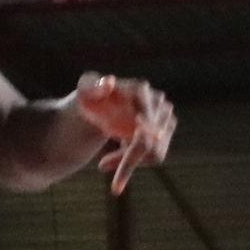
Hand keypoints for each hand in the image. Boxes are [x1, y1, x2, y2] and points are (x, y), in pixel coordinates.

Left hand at [75, 72, 174, 192]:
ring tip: (104, 163)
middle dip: (129, 156)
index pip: (146, 115)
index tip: (133, 145)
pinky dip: (135, 162)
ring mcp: (165, 119)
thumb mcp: (84, 91)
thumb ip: (92, 86)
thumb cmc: (89, 98)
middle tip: (101, 166)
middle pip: (153, 138)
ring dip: (130, 162)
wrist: (97, 110)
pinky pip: (156, 155)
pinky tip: (115, 159)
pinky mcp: (165, 134)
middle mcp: (158, 103)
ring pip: (156, 151)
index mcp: (140, 90)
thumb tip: (108, 82)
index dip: (143, 130)